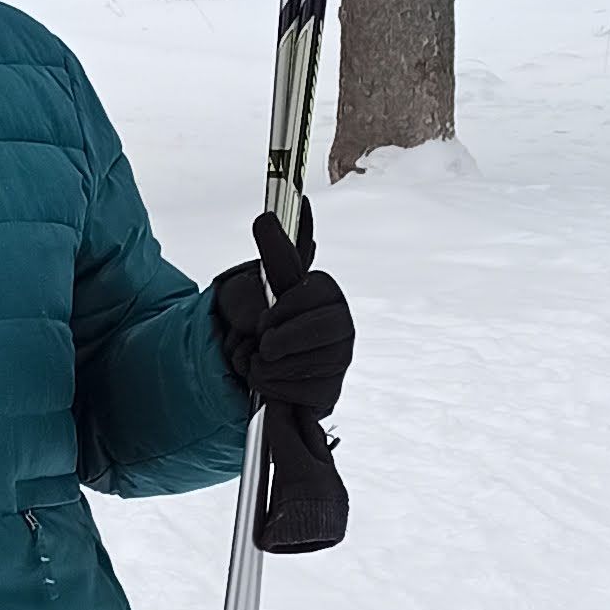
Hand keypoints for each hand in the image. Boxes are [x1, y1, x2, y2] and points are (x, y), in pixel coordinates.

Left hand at [208, 206, 353, 422]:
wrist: (278, 366)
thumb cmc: (278, 322)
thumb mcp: (272, 283)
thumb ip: (273, 250)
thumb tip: (266, 216)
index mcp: (328, 292)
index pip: (301, 297)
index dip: (277, 311)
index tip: (269, 317)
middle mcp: (343, 324)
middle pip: (302, 333)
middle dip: (273, 340)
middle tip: (266, 343)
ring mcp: (340, 359)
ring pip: (290, 364)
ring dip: (265, 366)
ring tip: (269, 361)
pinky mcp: (331, 393)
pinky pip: (292, 392)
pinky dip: (274, 389)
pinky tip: (280, 381)